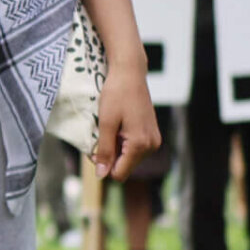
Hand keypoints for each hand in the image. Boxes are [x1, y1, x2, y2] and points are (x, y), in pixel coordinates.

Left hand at [92, 66, 160, 180]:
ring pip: (129, 158)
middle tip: (102, 134)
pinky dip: (123, 142)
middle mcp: (152, 145)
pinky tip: (119, 126)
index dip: (103, 165)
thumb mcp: (106, 123)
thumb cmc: (116, 94)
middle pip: (124, 167)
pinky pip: (134, 148)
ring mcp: (154, 140)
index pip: (119, 173)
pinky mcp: (152, 134)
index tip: (95, 147)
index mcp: (141, 144)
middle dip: (110, 156)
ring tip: (112, 128)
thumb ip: (105, 150)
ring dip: (116, 148)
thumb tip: (101, 175)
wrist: (130, 73)